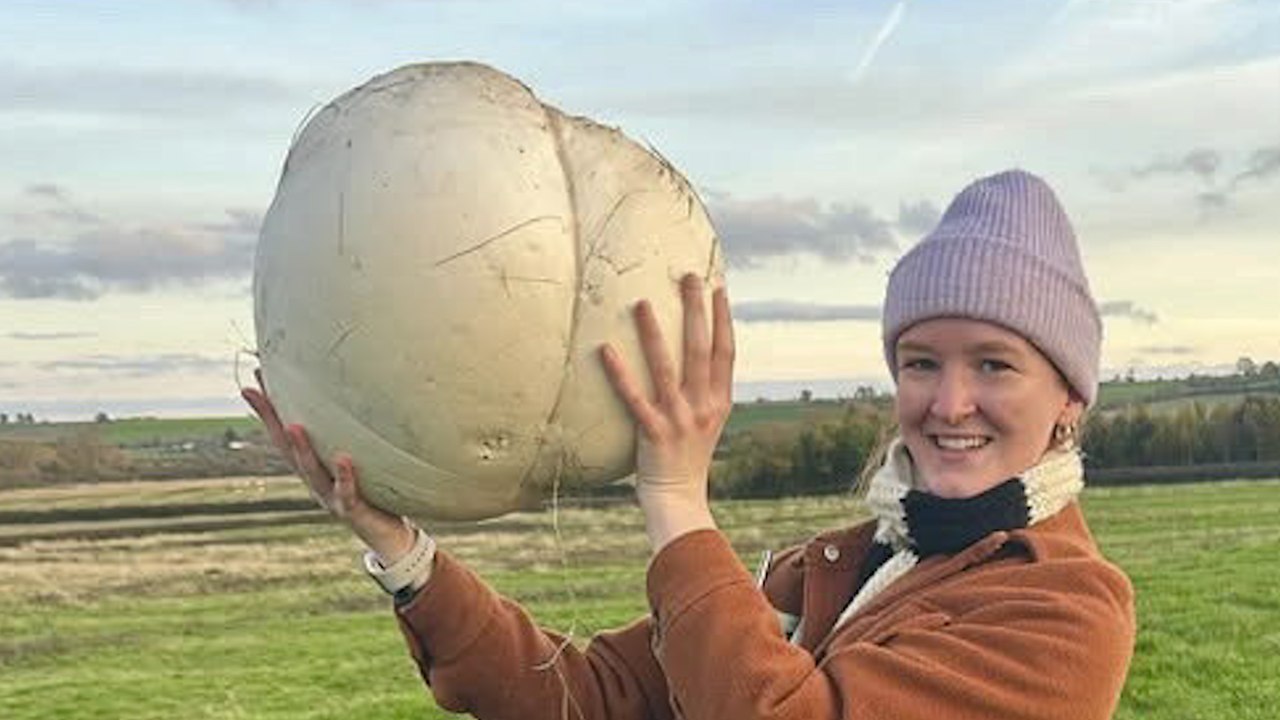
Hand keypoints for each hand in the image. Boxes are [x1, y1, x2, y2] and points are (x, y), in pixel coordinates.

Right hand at [241, 369, 414, 562]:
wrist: (390, 537)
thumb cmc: (376, 492)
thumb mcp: (363, 459)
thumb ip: (357, 433)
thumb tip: (364, 390)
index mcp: (315, 466)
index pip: (286, 432)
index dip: (270, 407)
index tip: (256, 375)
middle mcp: (316, 480)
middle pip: (287, 448)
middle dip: (270, 420)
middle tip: (256, 391)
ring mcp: (330, 497)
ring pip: (311, 471)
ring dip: (301, 449)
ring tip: (293, 425)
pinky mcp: (352, 511)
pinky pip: (347, 492)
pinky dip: (345, 476)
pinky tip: (343, 458)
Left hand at [600, 273, 734, 551]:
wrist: (679, 500)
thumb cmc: (687, 457)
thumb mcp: (706, 421)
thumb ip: (704, 391)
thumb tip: (696, 357)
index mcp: (719, 402)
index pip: (726, 352)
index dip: (723, 319)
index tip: (718, 288)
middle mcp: (703, 407)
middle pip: (701, 350)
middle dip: (696, 311)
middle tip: (689, 276)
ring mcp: (679, 419)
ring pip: (666, 368)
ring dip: (654, 333)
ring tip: (641, 302)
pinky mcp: (653, 433)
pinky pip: (633, 398)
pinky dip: (619, 373)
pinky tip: (605, 349)